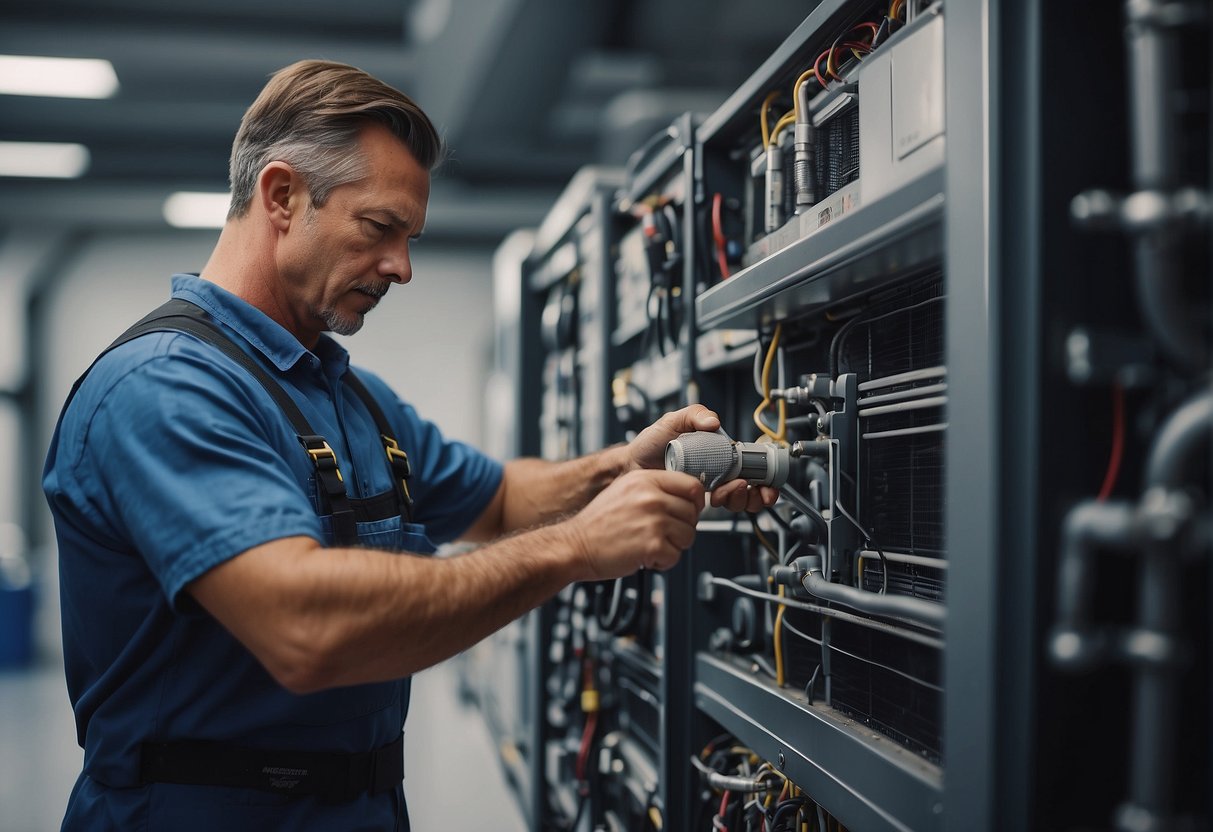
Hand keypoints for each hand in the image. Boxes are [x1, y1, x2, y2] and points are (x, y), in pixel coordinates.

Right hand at [563, 469, 704, 579]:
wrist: (574, 546)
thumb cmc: (597, 523)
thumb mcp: (625, 490)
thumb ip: (654, 488)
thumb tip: (685, 495)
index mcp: (646, 480)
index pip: (692, 486)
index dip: (695, 502)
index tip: (688, 511)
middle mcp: (651, 497)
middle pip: (693, 513)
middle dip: (682, 528)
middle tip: (662, 533)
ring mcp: (653, 521)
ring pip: (688, 536)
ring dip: (673, 546)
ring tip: (651, 545)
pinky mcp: (652, 545)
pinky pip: (676, 556)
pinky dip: (663, 562)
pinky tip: (645, 557)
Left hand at [626, 404, 778, 513]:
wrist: (631, 466)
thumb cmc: (650, 442)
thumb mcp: (673, 420)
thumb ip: (694, 414)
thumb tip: (714, 422)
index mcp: (717, 449)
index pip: (749, 461)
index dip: (764, 472)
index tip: (767, 479)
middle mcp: (718, 468)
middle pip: (751, 484)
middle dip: (759, 491)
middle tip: (754, 490)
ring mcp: (709, 485)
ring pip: (738, 497)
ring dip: (742, 496)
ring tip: (729, 489)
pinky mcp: (698, 499)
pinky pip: (719, 506)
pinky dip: (725, 503)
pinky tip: (715, 496)